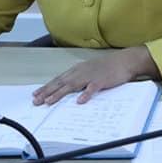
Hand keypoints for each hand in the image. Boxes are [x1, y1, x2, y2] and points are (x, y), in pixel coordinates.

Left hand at [32, 47, 156, 105]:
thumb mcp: (91, 69)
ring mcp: (91, 76)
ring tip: (49, 102)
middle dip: (47, 92)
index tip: (35, 94)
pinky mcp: (102, 80)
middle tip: (36, 101)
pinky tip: (79, 101)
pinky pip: (92, 88)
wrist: (126, 60)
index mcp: (78, 69)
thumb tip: (68, 88)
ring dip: (60, 94)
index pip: (59, 79)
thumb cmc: (109, 66)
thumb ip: (80, 77)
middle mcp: (81, 72)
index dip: (47, 87)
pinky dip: (86, 95)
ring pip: (72, 85)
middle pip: (61, 82)